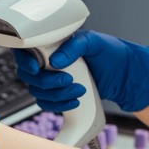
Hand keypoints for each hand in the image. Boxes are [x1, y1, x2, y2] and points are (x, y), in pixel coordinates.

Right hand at [12, 30, 148, 112]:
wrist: (123, 76)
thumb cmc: (110, 53)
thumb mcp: (94, 42)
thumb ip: (74, 47)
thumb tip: (56, 60)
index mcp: (52, 44)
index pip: (25, 50)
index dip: (25, 60)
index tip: (36, 68)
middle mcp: (48, 61)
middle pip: (29, 76)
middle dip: (47, 81)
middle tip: (67, 80)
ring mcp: (52, 79)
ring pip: (38, 92)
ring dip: (57, 95)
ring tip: (78, 90)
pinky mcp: (58, 94)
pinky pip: (48, 104)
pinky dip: (60, 105)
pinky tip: (75, 101)